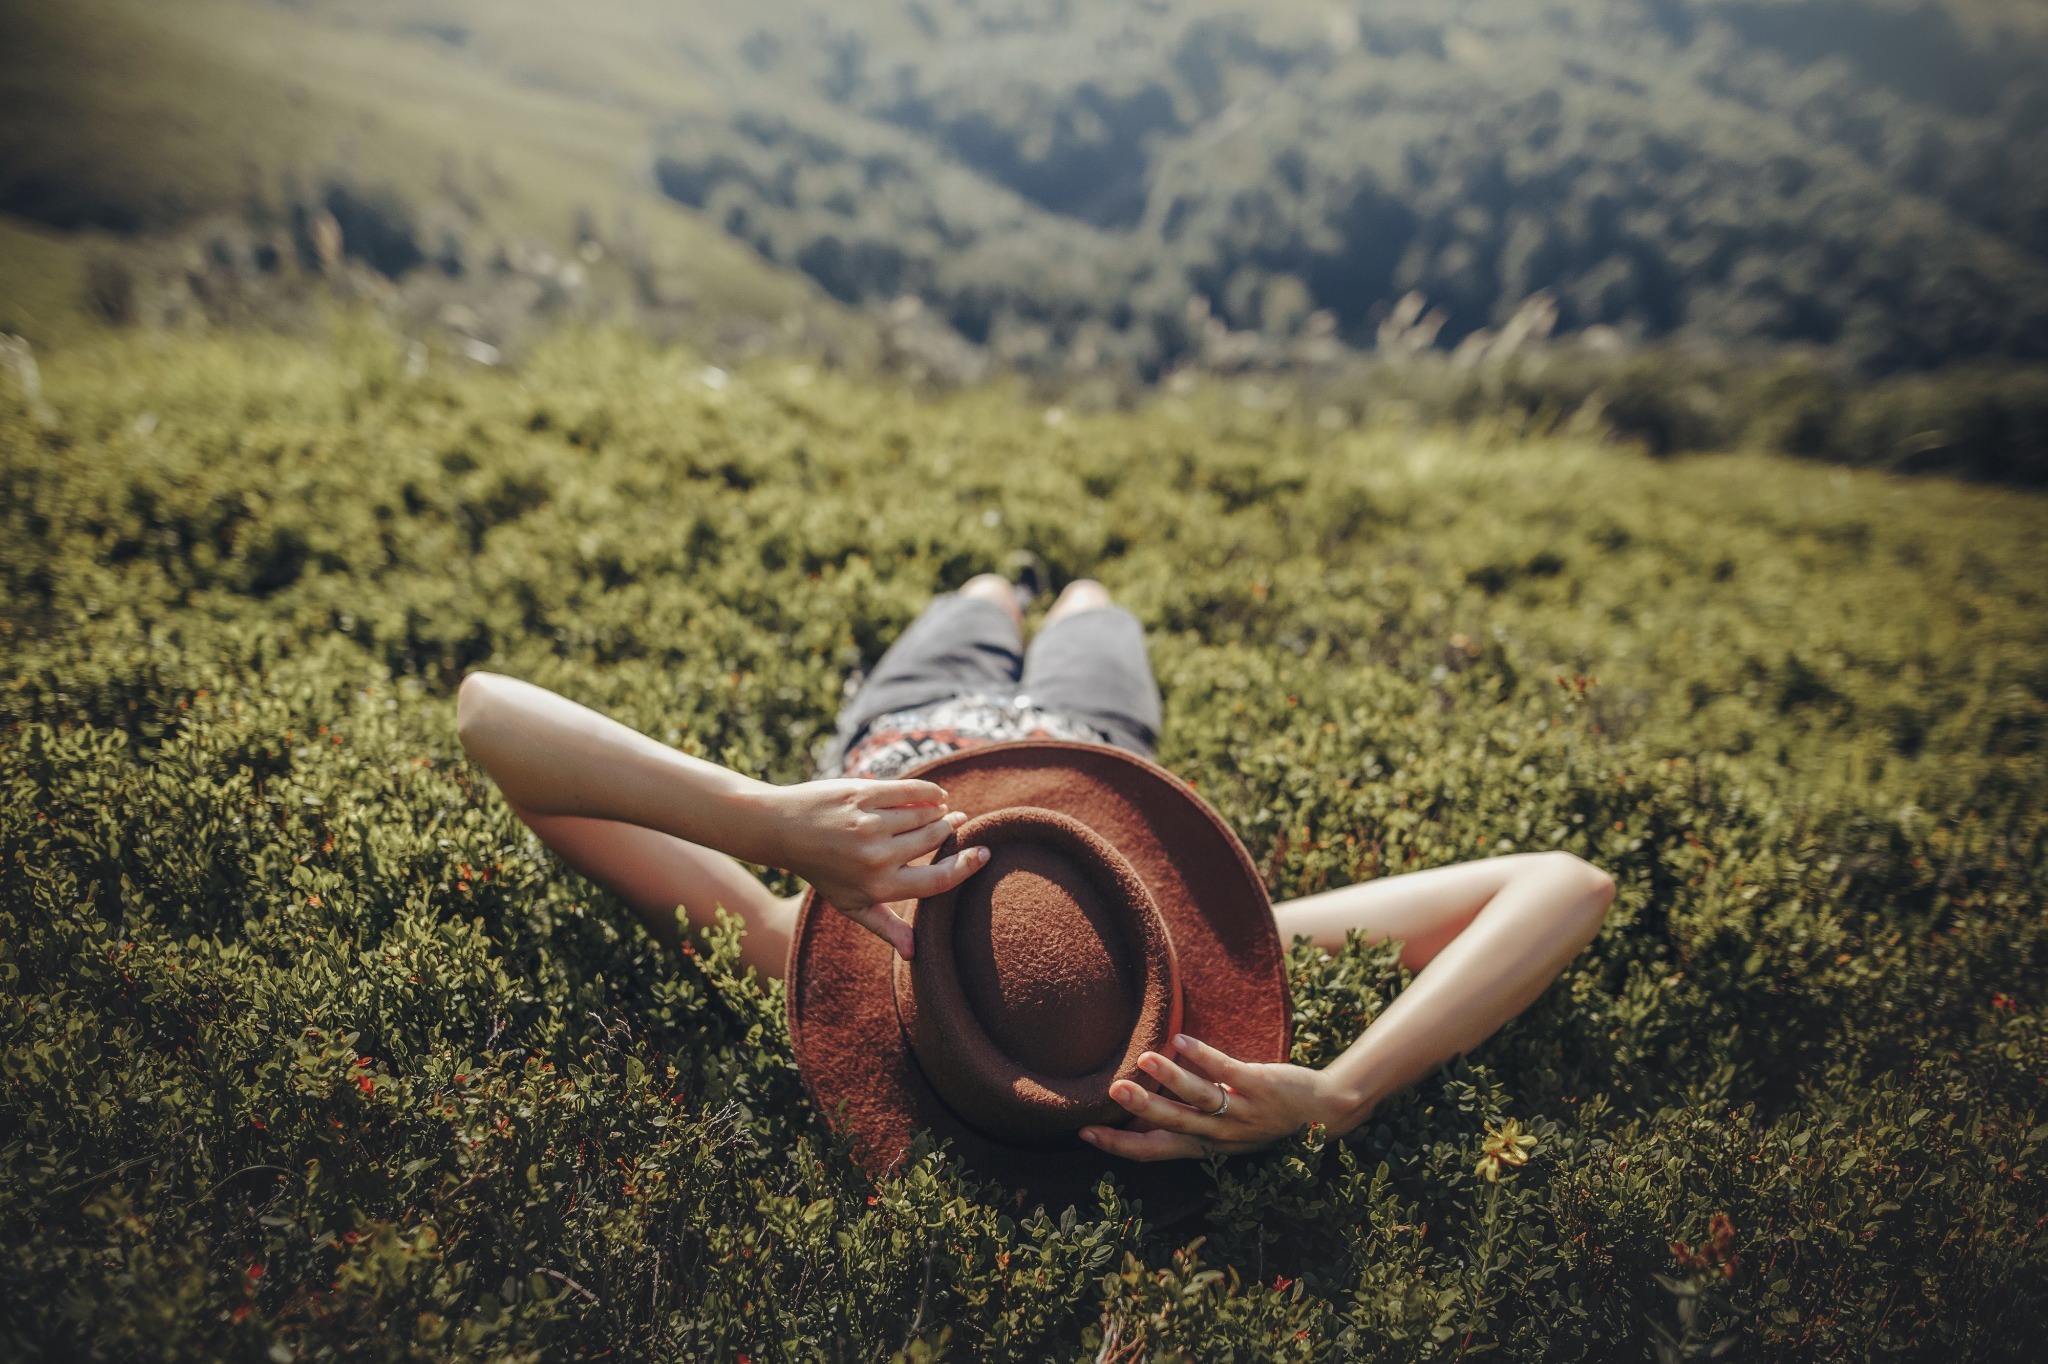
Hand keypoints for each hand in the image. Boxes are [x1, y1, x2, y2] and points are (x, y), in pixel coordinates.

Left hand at [765, 778, 989, 959]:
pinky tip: (936, 795)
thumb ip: (886, 927)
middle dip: (950, 829)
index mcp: (878, 887)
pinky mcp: (863, 795)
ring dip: (939, 810)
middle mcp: (876, 857)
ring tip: (942, 810)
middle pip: (934, 839)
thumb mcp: (851, 904)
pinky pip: (911, 791)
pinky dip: (929, 792)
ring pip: (925, 813)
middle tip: (957, 822)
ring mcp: (869, 824)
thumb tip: (914, 953)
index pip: (937, 881)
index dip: (966, 866)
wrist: (784, 829)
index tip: (983, 853)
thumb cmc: (823, 870)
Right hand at [1078, 1034, 1340, 1160]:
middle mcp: (1222, 1135)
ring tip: (1144, 1059)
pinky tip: (1182, 1039)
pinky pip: (1229, 1071)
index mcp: (1207, 1146)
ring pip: (1200, 1099)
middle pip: (1175, 1125)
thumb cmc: (1267, 1117)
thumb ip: (1189, 1120)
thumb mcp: (1225, 1129)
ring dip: (1171, 1080)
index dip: (1120, 1145)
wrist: (1324, 1113)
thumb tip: (1145, 1111)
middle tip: (1111, 1092)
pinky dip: (1205, 1057)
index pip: (1155, 1151)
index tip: (1085, 1133)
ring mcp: (1242, 1112)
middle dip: (1141, 1111)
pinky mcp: (1261, 1086)